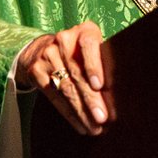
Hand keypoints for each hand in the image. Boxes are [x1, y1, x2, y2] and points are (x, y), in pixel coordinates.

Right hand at [19, 20, 112, 135]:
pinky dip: (69, 114)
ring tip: (94, 127)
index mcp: (84, 31)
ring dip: (82, 111)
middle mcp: (64, 40)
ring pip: (66, 88)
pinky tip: (80, 125)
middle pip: (78, 73)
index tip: (99, 86)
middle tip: (102, 118)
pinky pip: (55, 97)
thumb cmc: (80, 51)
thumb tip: (121, 94)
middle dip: (91, 98)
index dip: (94, 66)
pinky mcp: (36, 71)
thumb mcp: (93, 47)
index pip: (89, 45)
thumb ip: (105, 61)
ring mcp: (48, 55)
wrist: (41, 48)